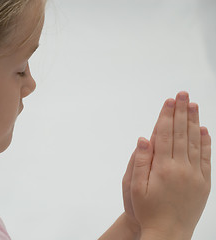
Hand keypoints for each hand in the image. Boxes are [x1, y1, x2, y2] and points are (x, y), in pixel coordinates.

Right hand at [130, 92, 210, 238]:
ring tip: (193, 105)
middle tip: (183, 94)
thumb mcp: (135, 188)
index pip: (165, 135)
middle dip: (181, 112)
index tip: (169, 100)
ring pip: (195, 142)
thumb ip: (139, 162)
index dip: (166, 116)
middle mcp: (181, 168)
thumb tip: (144, 138)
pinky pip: (206, 158)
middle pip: (181, 134)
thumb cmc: (147, 211)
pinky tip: (204, 130)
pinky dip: (206, 142)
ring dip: (193, 121)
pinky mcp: (204, 183)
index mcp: (163, 168)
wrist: (168, 233)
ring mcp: (195, 175)